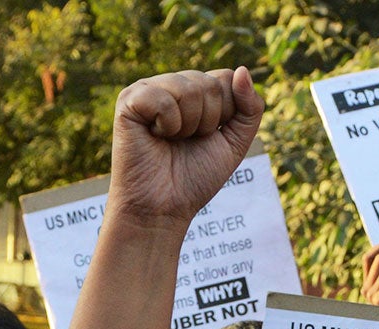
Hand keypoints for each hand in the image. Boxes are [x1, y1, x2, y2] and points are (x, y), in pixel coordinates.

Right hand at [107, 68, 263, 231]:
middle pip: (210, 83)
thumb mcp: (235, 143)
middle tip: (187, 142)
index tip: (209, 137)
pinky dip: (168, 125)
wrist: (163, 208)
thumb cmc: (195, 178)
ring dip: (189, 126)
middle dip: (209, 122)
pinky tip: (155, 137)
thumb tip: (242, 70)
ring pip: (189, 88)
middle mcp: (171, 85)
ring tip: (172, 141)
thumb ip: (250, 108)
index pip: (225, 77)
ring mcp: (148, 89)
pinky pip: (163, 99)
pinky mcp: (129, 100)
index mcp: (194, 91)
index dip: (226, 113)